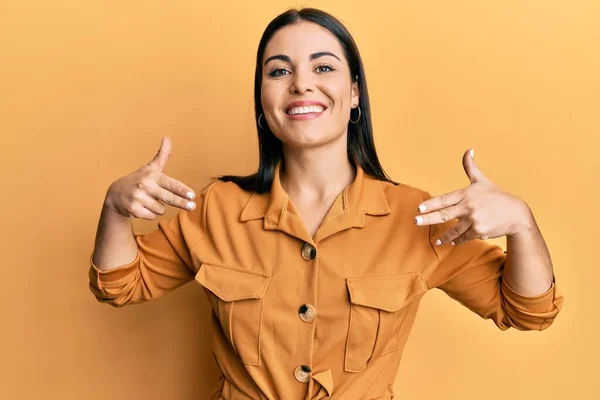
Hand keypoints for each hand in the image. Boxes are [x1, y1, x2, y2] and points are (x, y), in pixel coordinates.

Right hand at [105, 137, 196, 219]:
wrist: (115, 194)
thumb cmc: (138, 180)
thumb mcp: (150, 168)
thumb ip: (162, 155)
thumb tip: (167, 138)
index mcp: (152, 176)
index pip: (170, 184)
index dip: (181, 190)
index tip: (192, 195)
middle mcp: (145, 186)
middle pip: (168, 198)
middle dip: (182, 203)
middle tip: (193, 206)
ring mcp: (138, 198)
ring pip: (161, 209)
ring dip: (159, 208)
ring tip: (150, 201)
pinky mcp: (133, 209)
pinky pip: (151, 216)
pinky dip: (150, 214)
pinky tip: (142, 207)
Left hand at [414, 149, 532, 245]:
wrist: (517, 214)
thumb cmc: (497, 196)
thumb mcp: (483, 180)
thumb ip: (471, 167)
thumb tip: (468, 150)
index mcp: (466, 194)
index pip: (443, 199)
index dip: (430, 204)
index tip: (419, 209)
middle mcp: (468, 206)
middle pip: (443, 214)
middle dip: (428, 219)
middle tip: (416, 221)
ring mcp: (474, 219)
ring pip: (453, 230)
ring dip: (444, 237)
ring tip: (437, 242)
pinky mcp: (480, 231)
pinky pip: (464, 237)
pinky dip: (458, 240)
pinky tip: (452, 243)